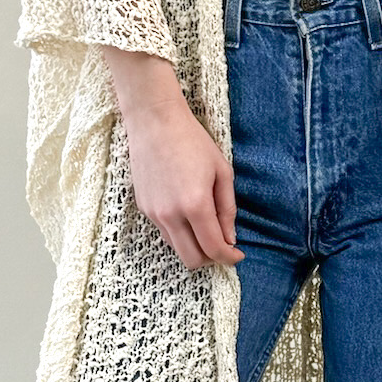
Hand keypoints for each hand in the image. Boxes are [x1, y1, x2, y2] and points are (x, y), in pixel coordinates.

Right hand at [98, 47, 243, 270]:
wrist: (154, 122)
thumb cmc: (192, 141)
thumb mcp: (222, 171)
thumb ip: (227, 208)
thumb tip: (230, 237)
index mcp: (195, 205)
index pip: (214, 248)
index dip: (229, 258)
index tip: (237, 255)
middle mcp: (171, 215)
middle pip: (192, 260)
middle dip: (210, 259)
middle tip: (222, 246)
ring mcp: (154, 213)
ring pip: (176, 249)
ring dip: (194, 246)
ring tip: (205, 228)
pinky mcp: (143, 208)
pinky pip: (164, 233)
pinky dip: (179, 233)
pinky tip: (187, 214)